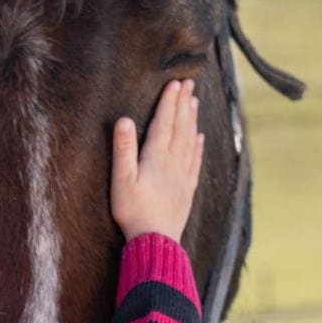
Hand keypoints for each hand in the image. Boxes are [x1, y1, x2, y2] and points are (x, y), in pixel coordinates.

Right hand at [111, 78, 204, 242]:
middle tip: (189, 83)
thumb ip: (123, 149)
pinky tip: (199, 138)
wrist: (155, 240)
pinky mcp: (186, 189)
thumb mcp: (122, 180)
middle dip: (183, 104)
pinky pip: (195, 162)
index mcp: (157, 157)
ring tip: (195, 102)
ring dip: (192, 120)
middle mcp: (173, 162)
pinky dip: (197, 146)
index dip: (169, 101)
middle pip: (180, 127)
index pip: (164, 122)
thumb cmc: (134, 212)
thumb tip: (123, 120)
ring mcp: (182, 176)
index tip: (175, 82)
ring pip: (189, 140)